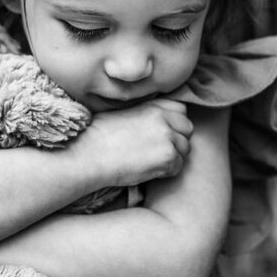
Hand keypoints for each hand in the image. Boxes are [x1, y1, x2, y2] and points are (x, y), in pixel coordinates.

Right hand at [73, 99, 192, 186]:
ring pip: (185, 149)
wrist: (89, 153)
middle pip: (187, 129)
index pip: (181, 110)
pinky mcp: (168, 156)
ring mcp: (168, 137)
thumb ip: (147, 114)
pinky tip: (146, 170)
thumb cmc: (98, 136)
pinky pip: (178, 167)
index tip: (161, 133)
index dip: (173, 123)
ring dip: (172, 157)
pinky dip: (166, 171)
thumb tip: (162, 124)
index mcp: (153, 105)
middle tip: (156, 150)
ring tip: (149, 161)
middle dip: (177, 140)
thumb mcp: (124, 113)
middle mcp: (164, 118)